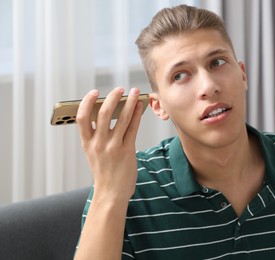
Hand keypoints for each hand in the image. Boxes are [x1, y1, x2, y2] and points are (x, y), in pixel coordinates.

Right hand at [77, 87, 142, 202]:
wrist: (111, 193)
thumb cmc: (104, 172)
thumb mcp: (93, 153)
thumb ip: (98, 136)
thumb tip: (110, 113)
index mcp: (87, 143)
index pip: (82, 118)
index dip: (87, 102)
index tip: (94, 92)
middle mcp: (98, 143)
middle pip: (104, 113)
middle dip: (113, 98)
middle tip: (120, 89)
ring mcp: (113, 147)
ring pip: (122, 118)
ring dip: (130, 103)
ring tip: (136, 93)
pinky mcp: (127, 151)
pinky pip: (133, 128)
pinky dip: (137, 115)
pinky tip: (140, 108)